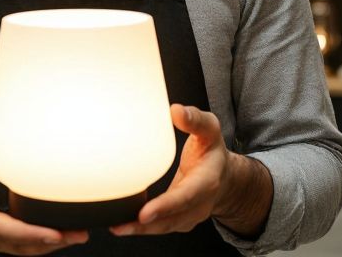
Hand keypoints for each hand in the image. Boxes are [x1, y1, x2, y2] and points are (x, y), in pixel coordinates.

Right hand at [0, 132, 88, 254]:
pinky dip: (44, 241)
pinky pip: (24, 243)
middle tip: (79, 233)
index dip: (27, 233)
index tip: (52, 232)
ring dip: (51, 244)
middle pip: (18, 244)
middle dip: (49, 241)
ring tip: (78, 234)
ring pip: (24, 248)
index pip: (0, 229)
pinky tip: (63, 232)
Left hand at [110, 104, 229, 236]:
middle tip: (120, 226)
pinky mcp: (178, 221)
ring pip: (164, 227)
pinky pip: (160, 227)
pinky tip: (122, 224)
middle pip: (171, 219)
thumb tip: (175, 111)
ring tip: (116, 227)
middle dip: (146, 225)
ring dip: (139, 230)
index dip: (165, 206)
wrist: (225, 178)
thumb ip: (195, 120)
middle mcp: (199, 204)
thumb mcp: (210, 130)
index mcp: (207, 181)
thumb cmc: (213, 152)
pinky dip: (141, 229)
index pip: (185, 196)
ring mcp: (189, 216)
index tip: (144, 212)